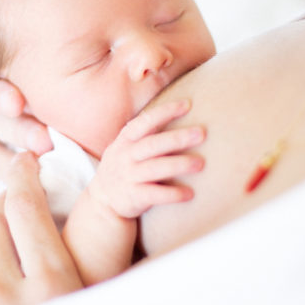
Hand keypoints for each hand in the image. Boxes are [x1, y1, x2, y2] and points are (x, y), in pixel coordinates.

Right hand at [89, 99, 205, 218]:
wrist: (102, 200)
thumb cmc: (125, 166)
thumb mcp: (127, 146)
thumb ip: (147, 133)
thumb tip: (182, 110)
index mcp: (126, 140)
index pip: (145, 122)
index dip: (165, 112)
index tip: (187, 105)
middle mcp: (125, 156)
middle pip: (152, 144)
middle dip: (177, 138)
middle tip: (201, 133)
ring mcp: (128, 177)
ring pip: (154, 168)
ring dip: (178, 165)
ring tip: (200, 163)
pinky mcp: (133, 197)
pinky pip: (154, 194)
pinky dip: (172, 194)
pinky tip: (190, 193)